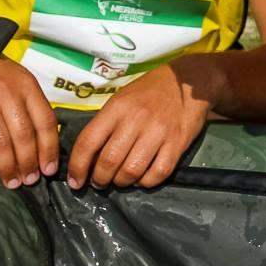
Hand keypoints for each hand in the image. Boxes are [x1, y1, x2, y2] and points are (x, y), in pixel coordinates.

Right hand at [0, 44, 58, 188]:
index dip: (49, 149)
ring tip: (12, 182)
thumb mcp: (17, 79)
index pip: (45, 121)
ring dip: (7, 168)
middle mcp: (6, 95)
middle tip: (30, 181)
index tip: (49, 169)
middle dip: (29, 163)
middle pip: (24, 136)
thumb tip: (44, 140)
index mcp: (26, 86)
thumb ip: (30, 104)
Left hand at [66, 60, 211, 189]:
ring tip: (120, 180)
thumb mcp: (122, 98)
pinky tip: (142, 178)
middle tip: (100, 182)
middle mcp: (136, 120)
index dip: (77, 167)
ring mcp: (158, 133)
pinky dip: (146, 182)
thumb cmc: (150, 91)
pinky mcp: (177, 144)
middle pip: (109, 161)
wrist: (190, 82)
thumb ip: (105, 124)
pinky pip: (157, 174)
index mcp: (117, 108)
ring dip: (121, 183)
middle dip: (99, 179)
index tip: (75, 181)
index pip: (88, 142)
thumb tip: (88, 156)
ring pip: (131, 171)